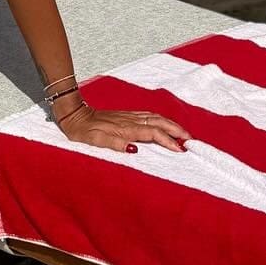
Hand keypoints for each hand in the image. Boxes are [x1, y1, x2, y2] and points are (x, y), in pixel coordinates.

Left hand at [54, 100, 188, 153]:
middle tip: (191, 140)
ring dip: (171, 124)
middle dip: (176, 130)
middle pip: (159, 123)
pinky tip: (164, 123)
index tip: (180, 150)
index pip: (153, 134)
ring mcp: (129, 116)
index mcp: (125, 128)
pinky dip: (160, 119)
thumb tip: (134, 149)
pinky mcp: (126, 115)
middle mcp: (130, 120)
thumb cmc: (83, 132)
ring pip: (155, 117)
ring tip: (183, 133)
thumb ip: (113, 144)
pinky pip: (148, 115)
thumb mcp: (94, 141)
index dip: (168, 141)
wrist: (74, 115)